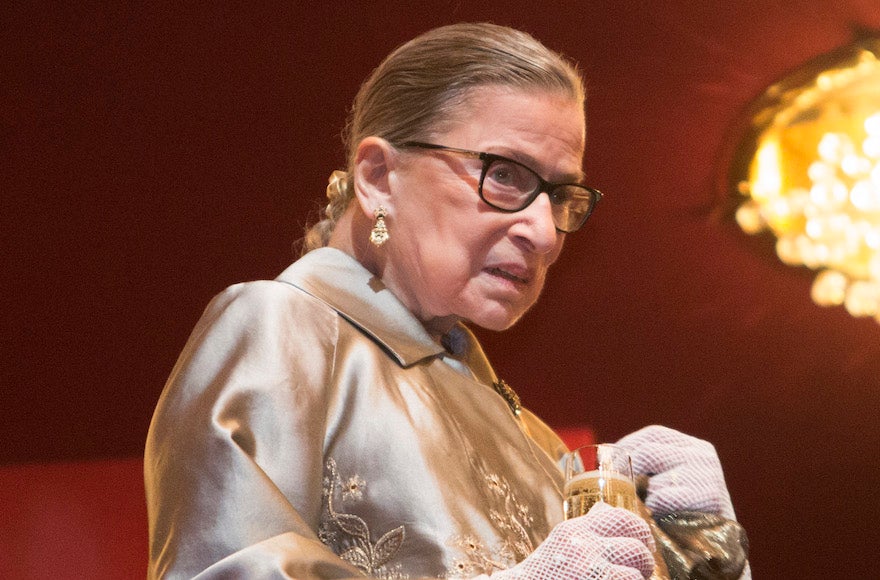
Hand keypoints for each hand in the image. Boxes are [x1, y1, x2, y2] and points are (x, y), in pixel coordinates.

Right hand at [488, 503, 654, 579]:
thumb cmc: (545, 574)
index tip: (644, 544)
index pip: (619, 517)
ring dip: (636, 578)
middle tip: (640, 572)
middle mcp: (583, 544)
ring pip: (637, 569)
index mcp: (575, 530)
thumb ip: (586, 528)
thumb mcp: (562, 544)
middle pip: (637, 546)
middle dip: (645, 561)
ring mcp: (590, 568)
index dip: (639, 530)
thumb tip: (606, 508)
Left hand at [616, 425, 735, 519]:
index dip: (628, 444)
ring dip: (644, 496)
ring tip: (647, 507)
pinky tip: (660, 517)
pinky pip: (662, 499)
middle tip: (616, 487)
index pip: (654, 434)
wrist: (716, 547)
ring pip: (652, 479)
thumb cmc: (685, 512)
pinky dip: (654, 509)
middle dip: (627, 471)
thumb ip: (649, 466)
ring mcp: (707, 475)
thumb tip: (604, 457)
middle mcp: (702, 455)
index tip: (609, 460)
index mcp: (694, 446)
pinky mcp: (708, 497)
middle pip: (647, 453)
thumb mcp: (672, 480)